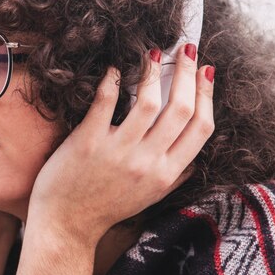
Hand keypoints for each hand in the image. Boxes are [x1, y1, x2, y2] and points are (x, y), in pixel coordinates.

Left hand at [27, 43, 214, 243]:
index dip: (207, 95)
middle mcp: (148, 162)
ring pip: (148, 101)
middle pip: (180, 109)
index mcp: (166, 174)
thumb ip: (174, 177)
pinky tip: (114, 68)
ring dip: (153, 70)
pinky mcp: (88, 142)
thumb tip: (194, 159)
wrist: (66, 225)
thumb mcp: (149, 197)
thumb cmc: (106, 208)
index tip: (206, 73)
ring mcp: (118, 152)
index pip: (201, 128)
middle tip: (187, 49)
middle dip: (188, 73)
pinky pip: (106, 102)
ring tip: (152, 53)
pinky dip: (112, 79)